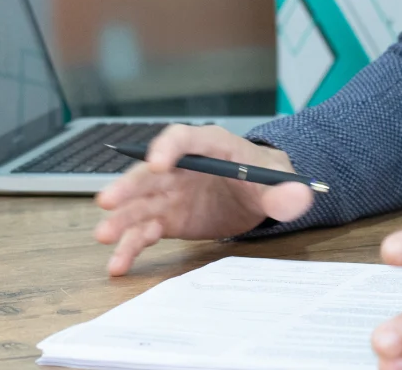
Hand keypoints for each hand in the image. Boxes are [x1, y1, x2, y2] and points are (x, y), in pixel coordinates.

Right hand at [93, 124, 315, 274]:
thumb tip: (298, 197)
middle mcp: (182, 167)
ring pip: (141, 204)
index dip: (168, 148)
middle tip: (109, 201)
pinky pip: (145, 230)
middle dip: (129, 187)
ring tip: (103, 235)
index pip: (185, 139)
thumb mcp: (281, 182)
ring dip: (122, 219)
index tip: (157, 164)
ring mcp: (171, 193)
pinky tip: (118, 263)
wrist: (259, 194)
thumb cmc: (265, 176)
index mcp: (210, 145)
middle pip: (150, 173)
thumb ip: (287, 192)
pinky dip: (131, 246)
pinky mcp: (167, 218)